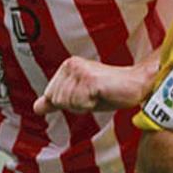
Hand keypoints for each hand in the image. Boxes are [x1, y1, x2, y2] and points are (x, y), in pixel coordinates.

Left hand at [34, 56, 157, 114]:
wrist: (136, 85)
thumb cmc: (111, 91)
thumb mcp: (79, 97)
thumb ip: (57, 100)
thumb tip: (36, 108)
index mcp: (67, 66)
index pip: (51, 97)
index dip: (70, 103)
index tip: (87, 95)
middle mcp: (71, 65)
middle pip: (58, 100)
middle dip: (76, 105)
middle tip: (94, 96)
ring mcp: (80, 71)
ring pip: (67, 103)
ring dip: (85, 105)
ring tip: (99, 95)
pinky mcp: (89, 79)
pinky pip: (79, 104)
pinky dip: (91, 105)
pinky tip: (102, 95)